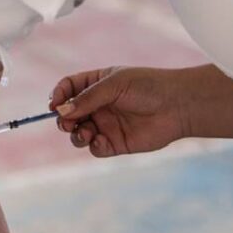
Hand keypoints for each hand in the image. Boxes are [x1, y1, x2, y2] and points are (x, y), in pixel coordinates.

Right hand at [50, 66, 190, 156]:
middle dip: (63, 119)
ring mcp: (106, 125)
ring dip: (75, 134)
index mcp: (97, 84)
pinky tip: (101, 141)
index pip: (68, 88)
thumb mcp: (114, 85)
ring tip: (85, 132)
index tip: (54, 105)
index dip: (58, 96)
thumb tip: (61, 110)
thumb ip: (87, 98)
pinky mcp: (116, 143)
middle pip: (69, 113)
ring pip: (78, 133)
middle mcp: (99, 105)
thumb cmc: (148, 87)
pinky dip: (93, 146)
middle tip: (66, 122)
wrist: (178, 106)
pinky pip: (95, 148)